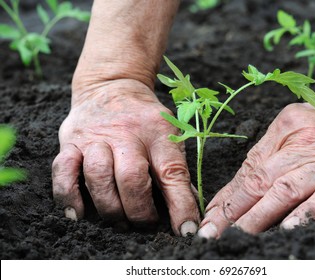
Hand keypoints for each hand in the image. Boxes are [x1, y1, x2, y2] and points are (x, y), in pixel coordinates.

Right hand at [52, 79, 199, 235]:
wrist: (112, 87)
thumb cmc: (145, 120)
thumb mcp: (168, 134)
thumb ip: (176, 171)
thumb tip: (187, 212)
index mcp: (158, 132)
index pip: (173, 172)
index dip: (181, 205)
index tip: (186, 230)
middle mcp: (126, 133)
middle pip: (131, 178)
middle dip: (139, 211)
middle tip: (145, 223)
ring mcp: (95, 137)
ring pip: (98, 177)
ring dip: (110, 208)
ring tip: (119, 221)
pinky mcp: (70, 141)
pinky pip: (63, 171)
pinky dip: (69, 196)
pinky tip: (79, 214)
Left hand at [198, 81, 314, 237]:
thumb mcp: (297, 126)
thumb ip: (270, 154)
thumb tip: (238, 188)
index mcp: (283, 129)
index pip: (248, 169)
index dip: (226, 196)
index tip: (210, 217)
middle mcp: (300, 143)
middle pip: (259, 180)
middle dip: (232, 210)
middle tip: (211, 233)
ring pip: (284, 189)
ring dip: (258, 215)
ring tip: (238, 235)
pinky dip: (306, 213)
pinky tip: (288, 228)